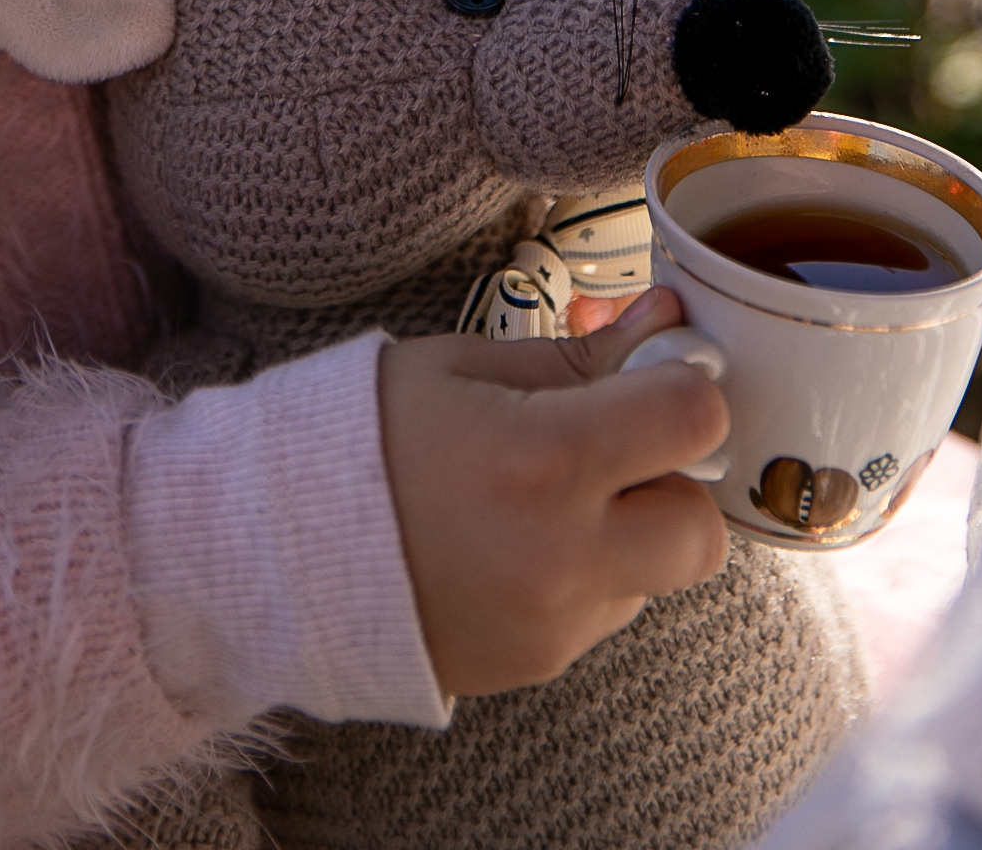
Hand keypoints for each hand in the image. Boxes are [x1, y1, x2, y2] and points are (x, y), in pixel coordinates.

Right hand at [377, 286, 728, 697]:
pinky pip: (603, 613)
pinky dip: (585, 577)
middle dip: (673, 484)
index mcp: (547, 457)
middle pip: (701, 527)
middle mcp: (564, 553)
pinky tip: (515, 545)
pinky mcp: (538, 664)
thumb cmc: (369, 436)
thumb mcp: (468, 367)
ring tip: (541, 501)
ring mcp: (554, 622)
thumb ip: (580, 353)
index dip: (684, 389)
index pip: (695, 420)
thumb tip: (666, 317)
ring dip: (628, 534)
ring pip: (655, 576)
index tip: (652, 380)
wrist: (280, 549)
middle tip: (613, 455)